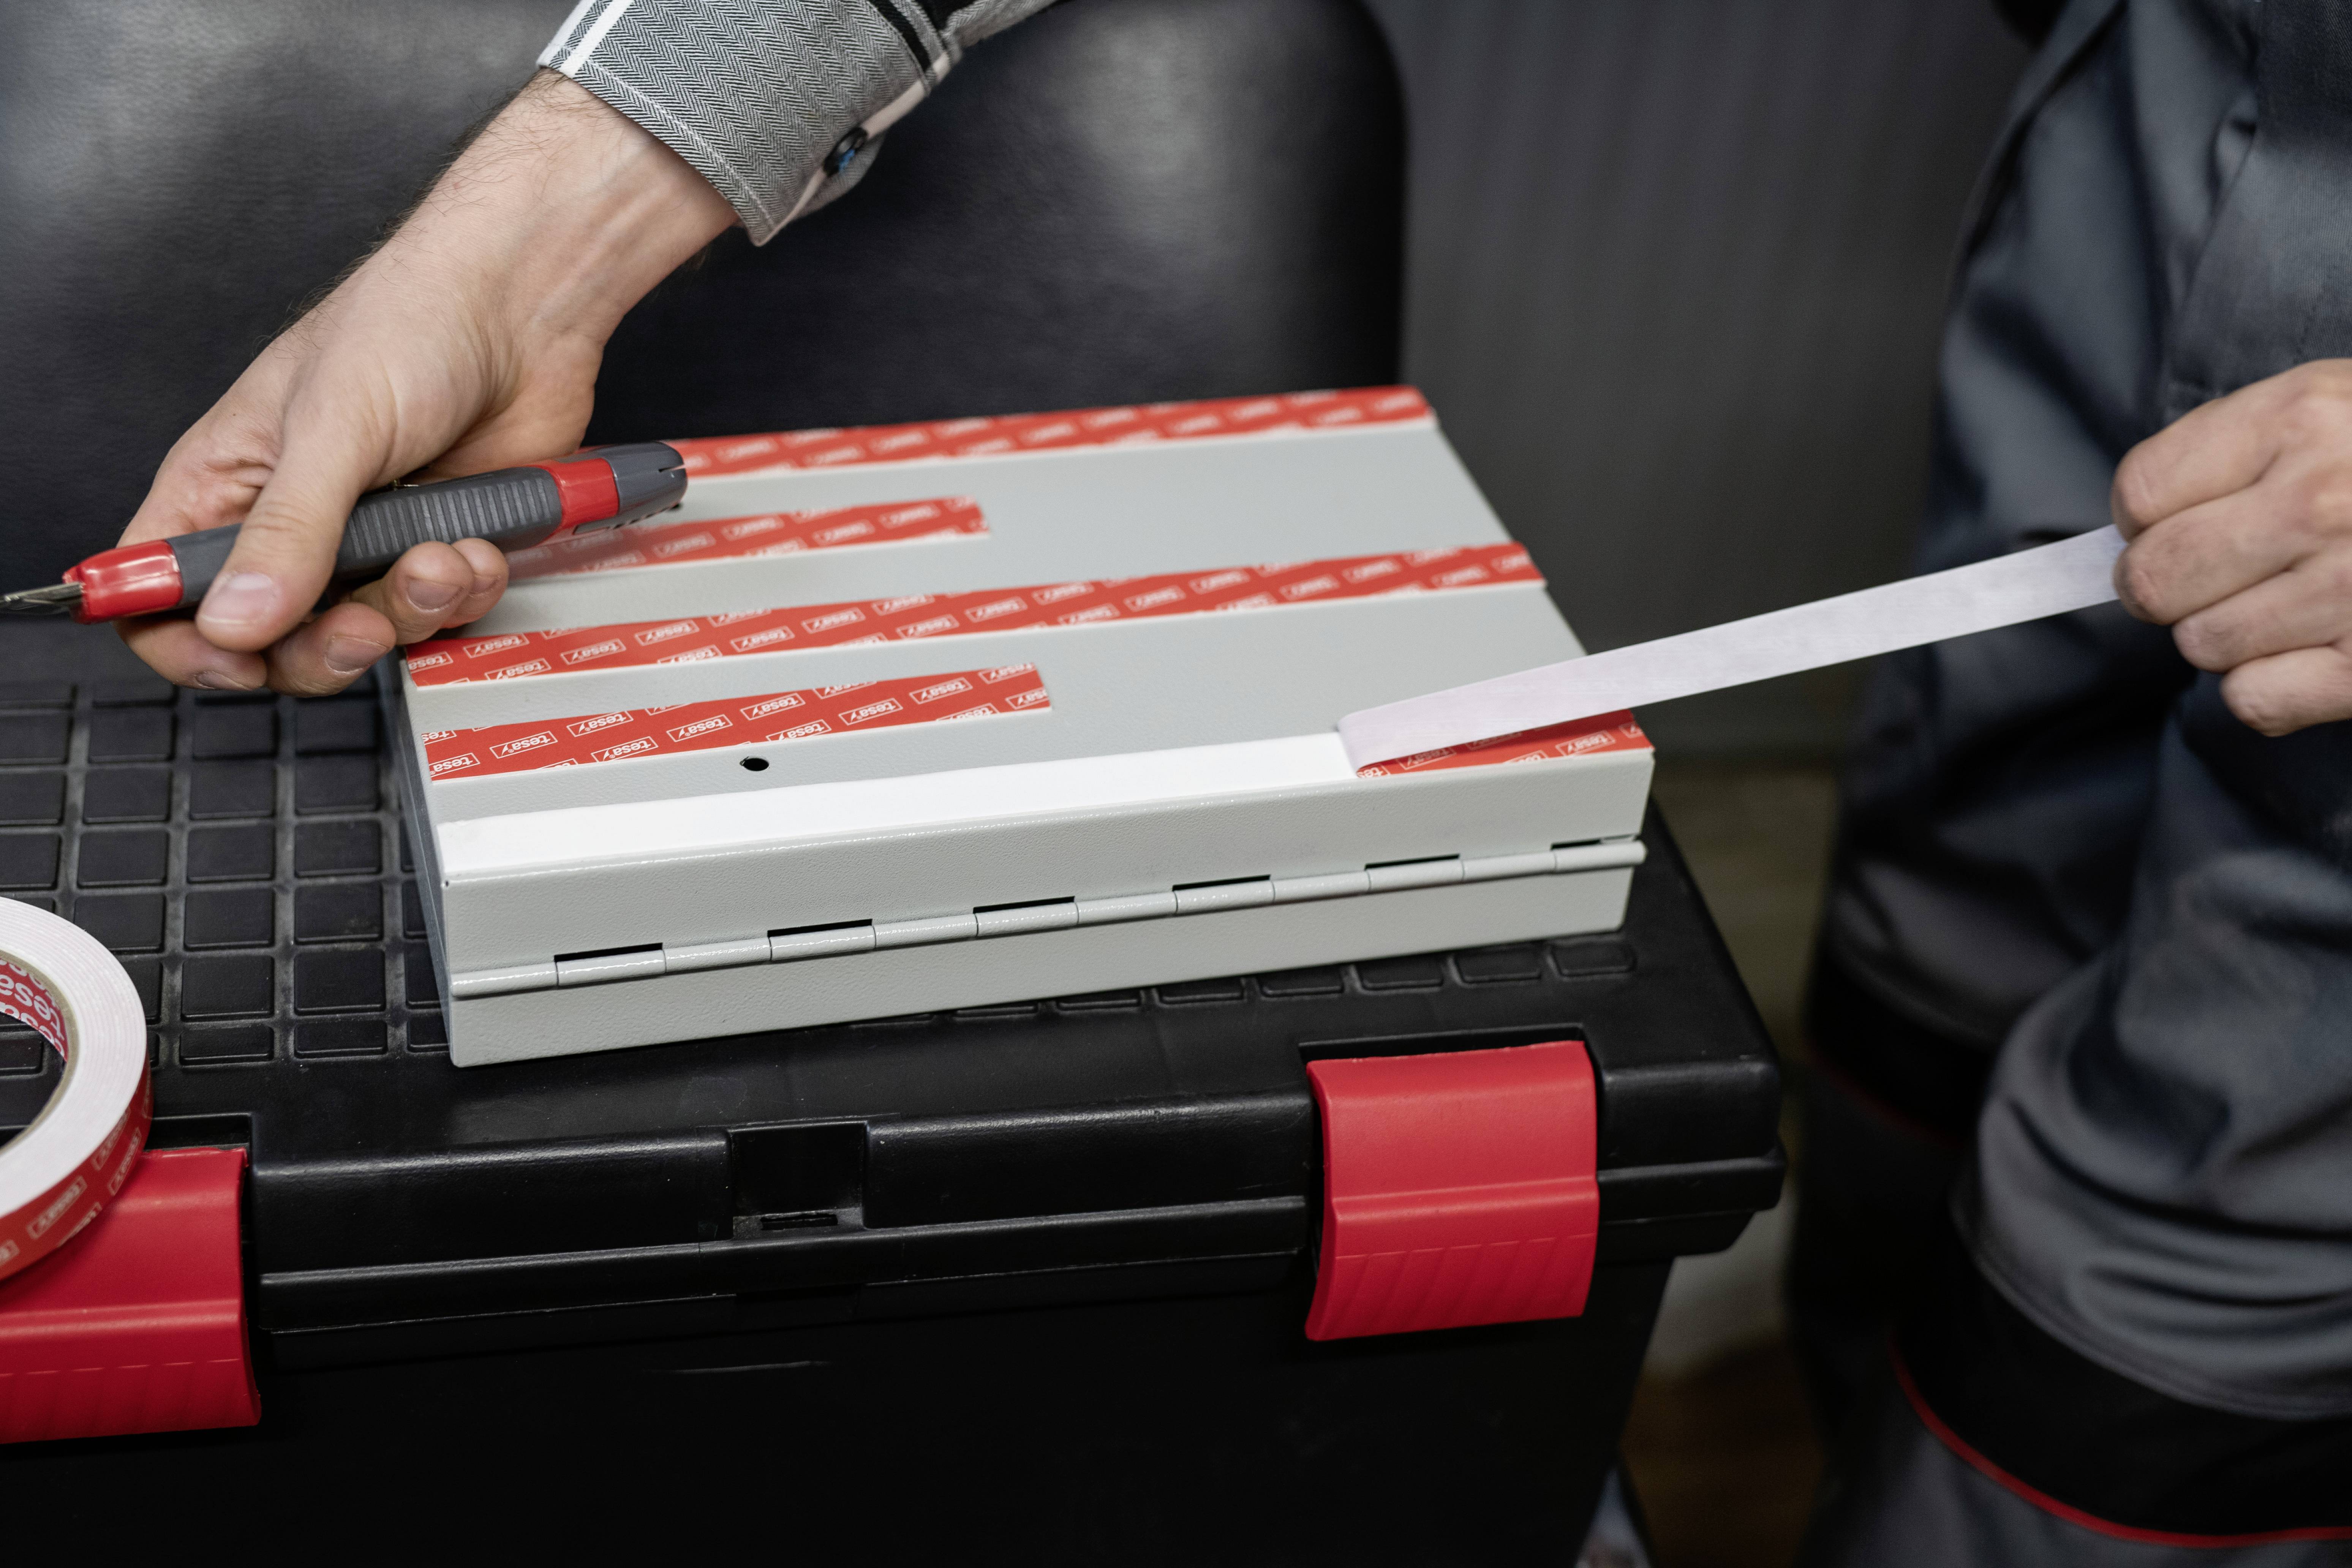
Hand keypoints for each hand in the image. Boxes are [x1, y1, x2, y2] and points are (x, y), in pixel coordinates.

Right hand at [119, 70, 732, 693]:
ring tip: (444, 552)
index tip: (237, 655)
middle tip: (364, 624)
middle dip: (323, 647)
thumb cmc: (412, 324)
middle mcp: (289, 522)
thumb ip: (285, 533)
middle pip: (270, 640)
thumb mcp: (332, 428)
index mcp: (226, 482)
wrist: (524, 307)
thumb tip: (233, 620)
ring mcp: (368, 541)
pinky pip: (438, 613)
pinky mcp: (437, 548)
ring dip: (410, 609)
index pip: (159, 591)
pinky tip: (481, 544)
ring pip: (364, 634)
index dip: (185, 640)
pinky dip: (465, 591)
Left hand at [2112, 360, 2351, 734]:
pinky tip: (2317, 650)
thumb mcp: (2332, 407)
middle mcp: (2322, 500)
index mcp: (2301, 419)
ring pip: (2200, 645)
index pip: (2139, 494)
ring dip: (2230, 635)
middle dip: (2171, 585)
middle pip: (2154, 579)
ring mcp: (2351, 587)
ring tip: (2298, 601)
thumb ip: (2231, 456)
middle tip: (2225, 574)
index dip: (2147, 518)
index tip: (2181, 521)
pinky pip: (2254, 700)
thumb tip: (2131, 530)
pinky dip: (2270, 688)